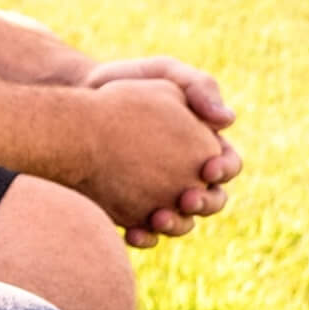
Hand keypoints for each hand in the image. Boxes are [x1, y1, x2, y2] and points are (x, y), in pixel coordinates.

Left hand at [85, 60, 240, 245]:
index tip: (208, 167)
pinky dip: (143, 236)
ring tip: (157, 218)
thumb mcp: (163, 73)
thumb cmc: (127, 81)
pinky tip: (131, 233)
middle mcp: (186, 174)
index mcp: (202, 144)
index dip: (225, 169)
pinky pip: (145, 231)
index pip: (228, 164)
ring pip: (182, 221)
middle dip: (204, 204)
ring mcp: (159, 193)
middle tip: (186, 199)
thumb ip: (197, 86)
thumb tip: (228, 119)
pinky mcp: (131, 207)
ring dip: (176, 225)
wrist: (79, 96)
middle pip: (211, 200)